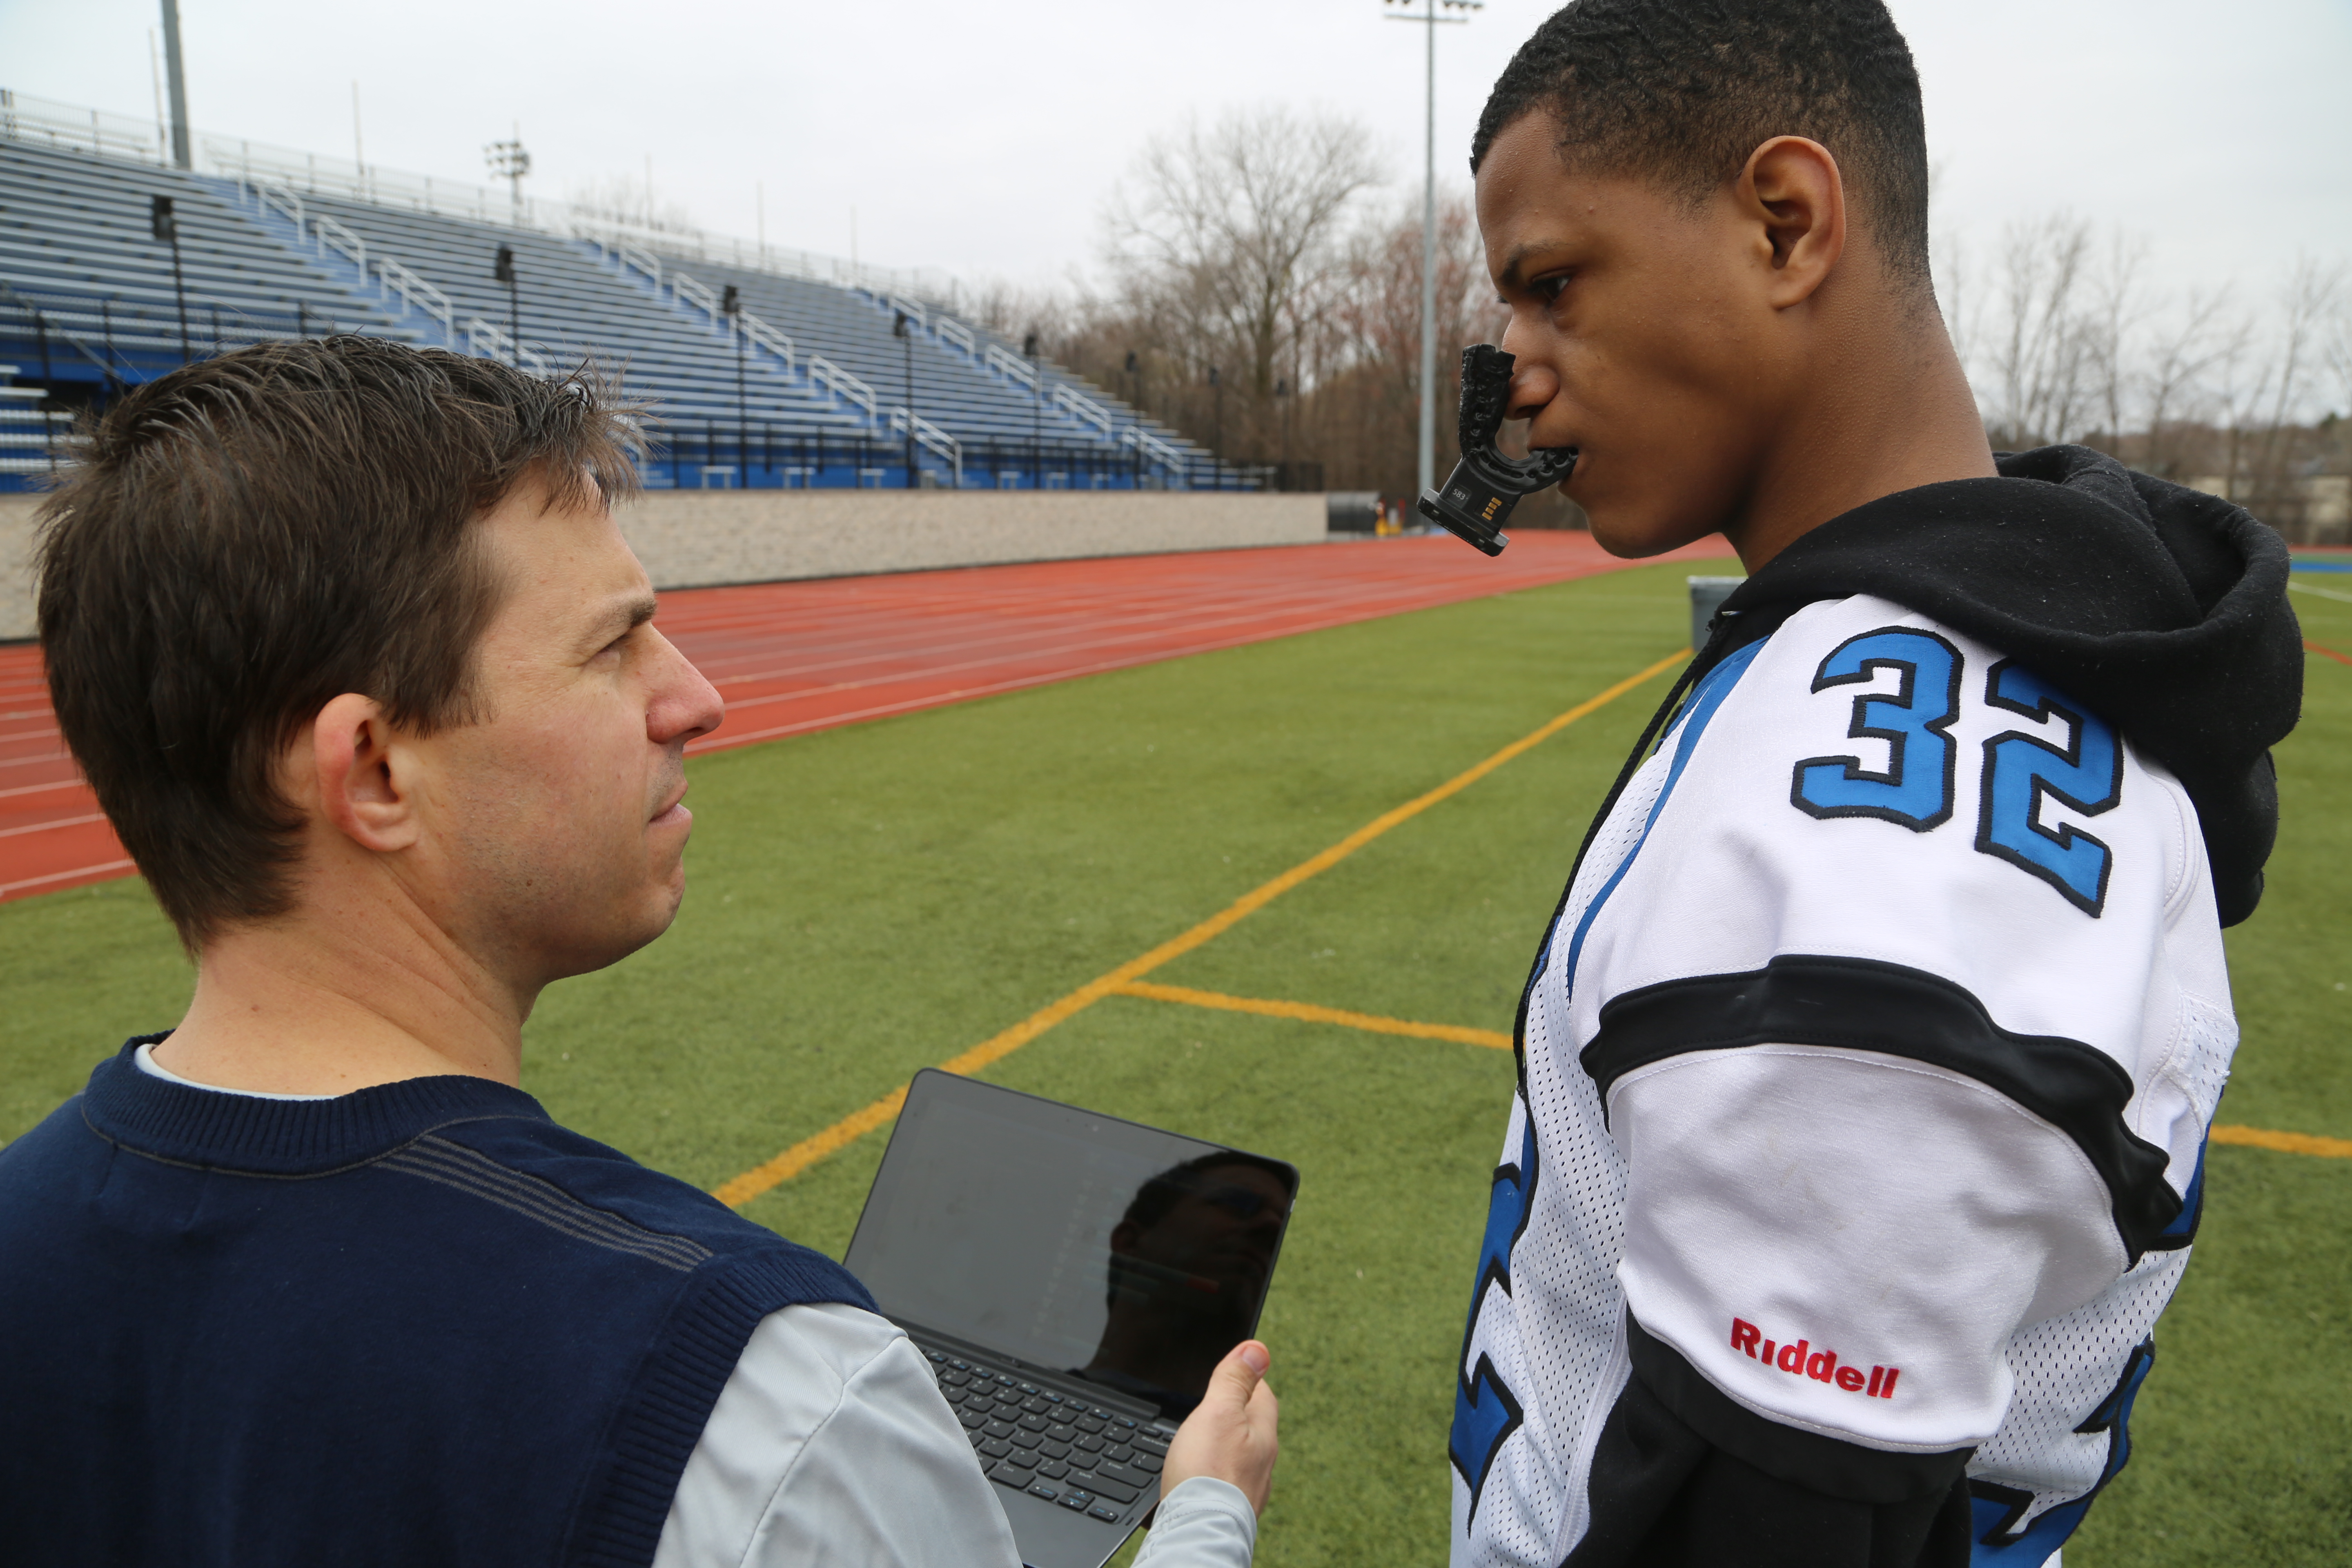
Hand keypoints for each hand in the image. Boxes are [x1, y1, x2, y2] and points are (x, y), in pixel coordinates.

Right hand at [1161, 1340, 1278, 1515]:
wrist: (1199, 1533)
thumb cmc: (1208, 1474)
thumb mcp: (1219, 1412)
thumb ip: (1235, 1381)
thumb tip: (1259, 1349)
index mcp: (1262, 1434)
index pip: (1263, 1394)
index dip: (1247, 1378)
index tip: (1233, 1369)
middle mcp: (1261, 1464)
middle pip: (1253, 1427)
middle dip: (1234, 1413)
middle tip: (1213, 1402)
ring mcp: (1247, 1490)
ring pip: (1239, 1457)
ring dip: (1223, 1445)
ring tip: (1202, 1439)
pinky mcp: (1229, 1510)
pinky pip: (1225, 1482)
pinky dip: (1213, 1474)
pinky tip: (1198, 1477)